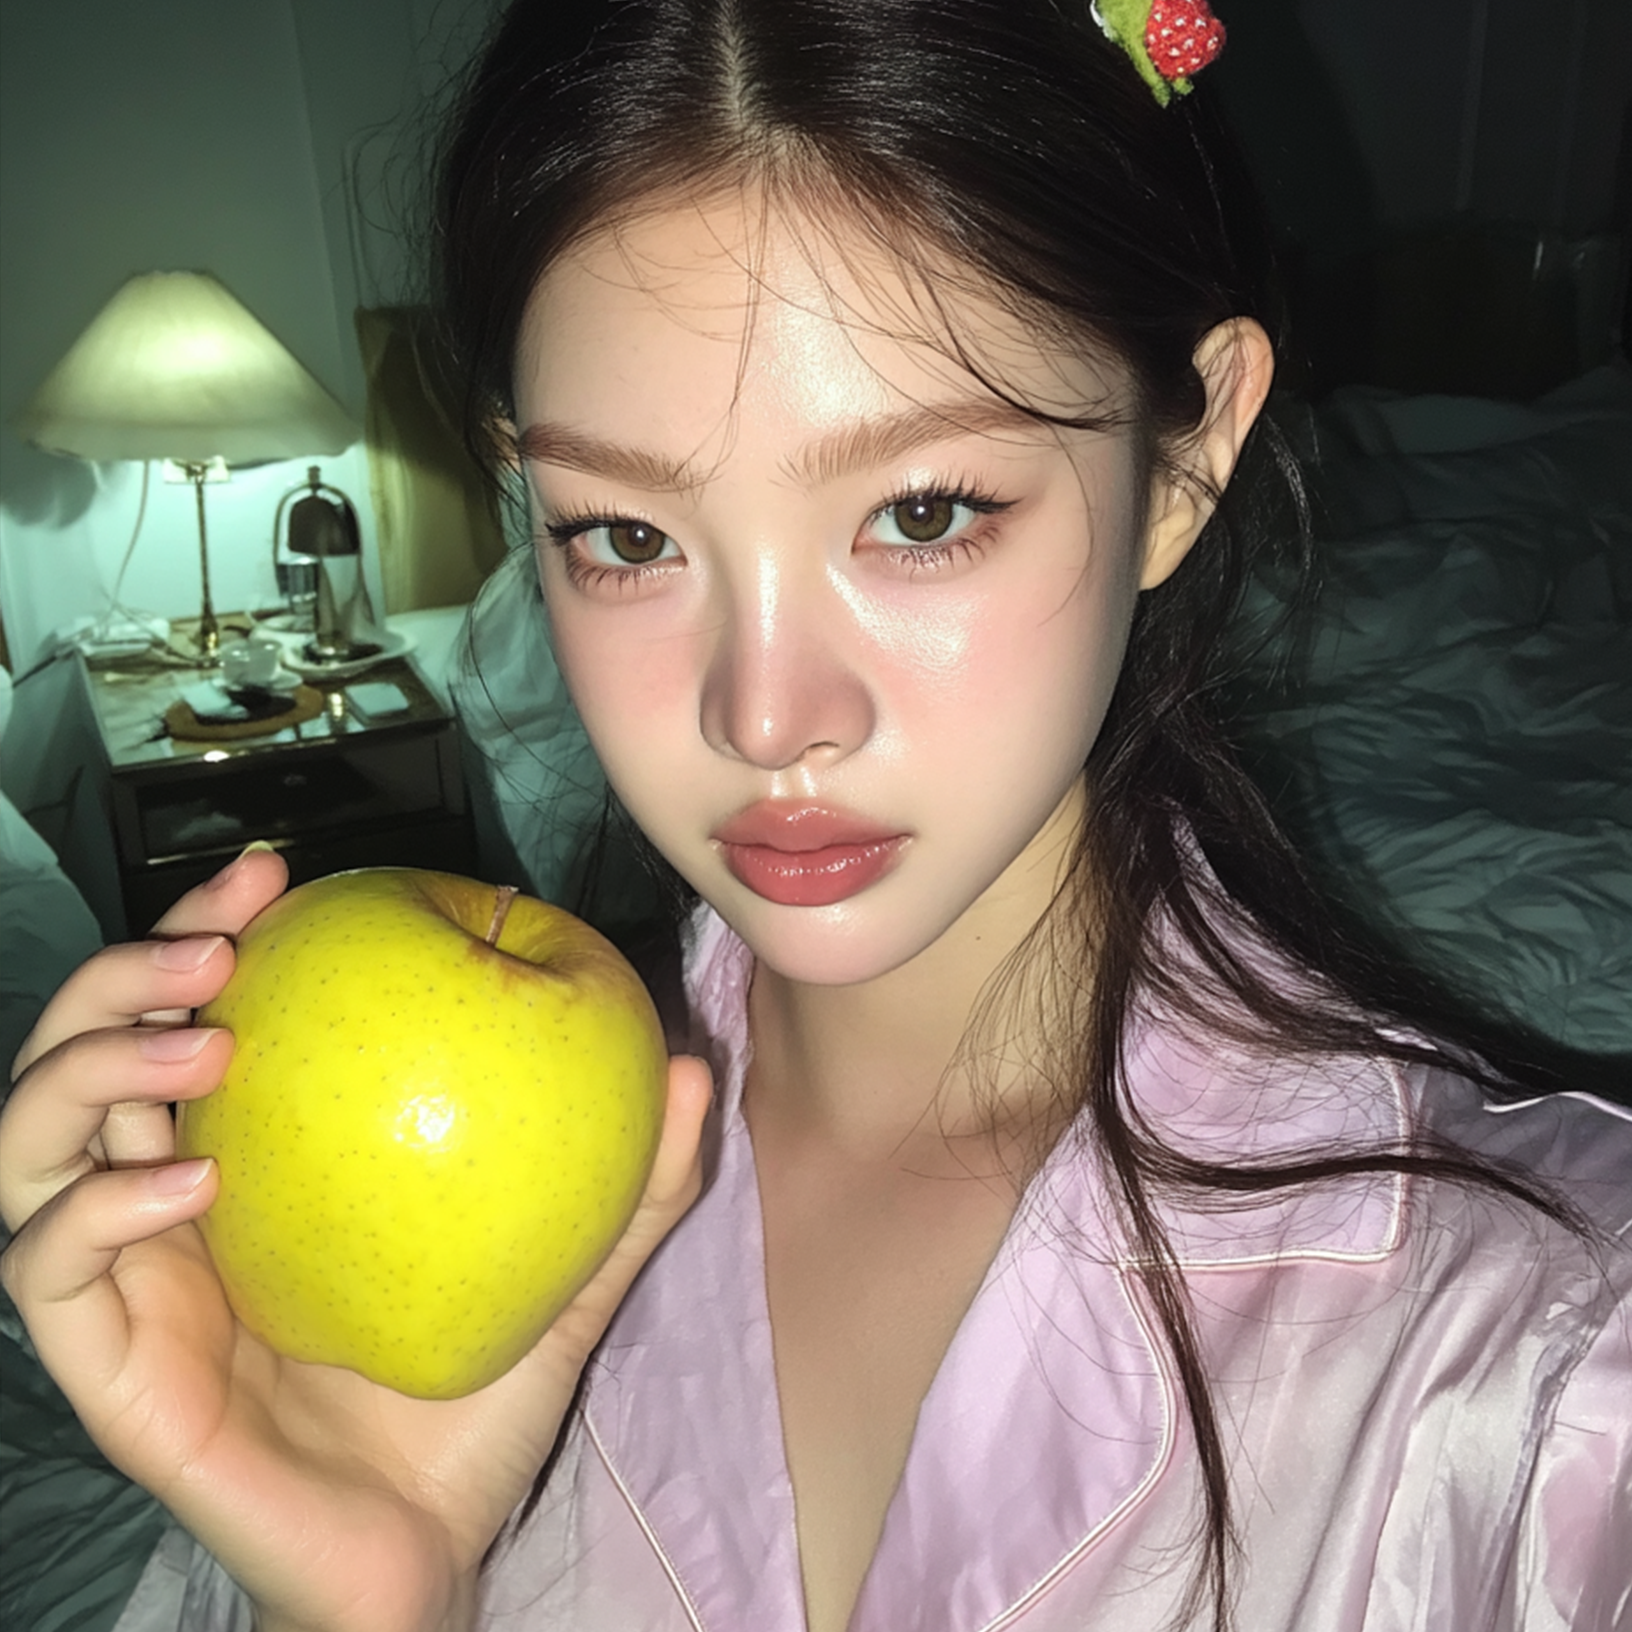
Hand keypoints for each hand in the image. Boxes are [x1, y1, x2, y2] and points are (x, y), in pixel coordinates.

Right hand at [0, 849, 711, 1631]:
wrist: (423, 1557)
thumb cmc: (474, 1405)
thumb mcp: (566, 1277)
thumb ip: (629, 1186)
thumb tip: (693, 1069)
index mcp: (253, 1163)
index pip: (196, 1016)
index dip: (209, 926)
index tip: (275, 873)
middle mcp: (168, 1207)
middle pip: (84, 1056)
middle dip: (125, 972)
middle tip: (226, 941)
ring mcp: (128, 1288)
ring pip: (32, 1149)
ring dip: (96, 1067)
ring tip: (209, 1040)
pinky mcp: (111, 1371)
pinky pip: (52, 1273)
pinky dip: (101, 1209)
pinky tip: (195, 1182)